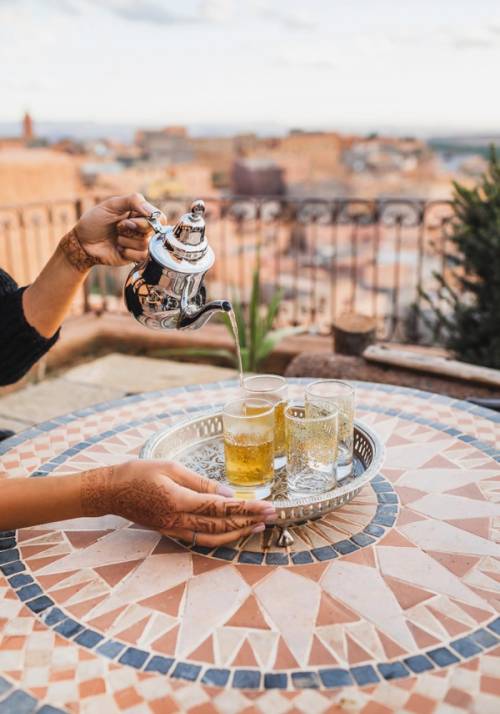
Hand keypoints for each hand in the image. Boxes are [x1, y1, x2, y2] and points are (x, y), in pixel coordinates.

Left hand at [73, 193, 164, 266]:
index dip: (151, 219)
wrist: (82, 243)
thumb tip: (154, 213)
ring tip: (116, 238)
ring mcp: (138, 243)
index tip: (133, 218)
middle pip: (153, 230)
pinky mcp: (134, 257)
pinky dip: (128, 252)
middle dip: (132, 228)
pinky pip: (141, 256)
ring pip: (145, 243)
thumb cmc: (95, 221)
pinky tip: (118, 249)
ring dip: (126, 240)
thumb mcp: (111, 205)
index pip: (159, 217)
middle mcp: (141, 228)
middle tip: (118, 227)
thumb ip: (133, 201)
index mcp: (139, 213)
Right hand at [81, 460, 275, 546]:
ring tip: (258, 526)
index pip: (221, 508)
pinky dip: (220, 538)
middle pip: (221, 526)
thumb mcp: (171, 469)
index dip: (247, 509)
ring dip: (238, 533)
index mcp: (178, 501)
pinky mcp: (170, 531)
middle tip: (273, 516)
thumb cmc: (138, 473)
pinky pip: (200, 539)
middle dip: (249, 521)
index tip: (268, 507)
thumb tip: (228, 495)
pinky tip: (233, 532)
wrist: (110, 491)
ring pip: (213, 537)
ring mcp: (174, 529)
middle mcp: (178, 520)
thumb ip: (201, 483)